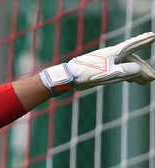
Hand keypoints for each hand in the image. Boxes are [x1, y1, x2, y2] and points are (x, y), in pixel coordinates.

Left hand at [40, 32, 154, 94]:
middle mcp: (114, 55)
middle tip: (152, 78)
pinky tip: (133, 81)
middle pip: (133, 60)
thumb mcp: (107, 74)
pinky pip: (120, 70)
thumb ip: (123, 71)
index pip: (133, 46)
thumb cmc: (87, 73)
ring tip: (146, 82)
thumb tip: (138, 69)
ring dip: (137, 74)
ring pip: (127, 66)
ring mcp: (109, 62)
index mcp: (115, 53)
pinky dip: (128, 75)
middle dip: (144, 69)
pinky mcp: (104, 69)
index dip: (144, 41)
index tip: (153, 36)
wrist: (70, 76)